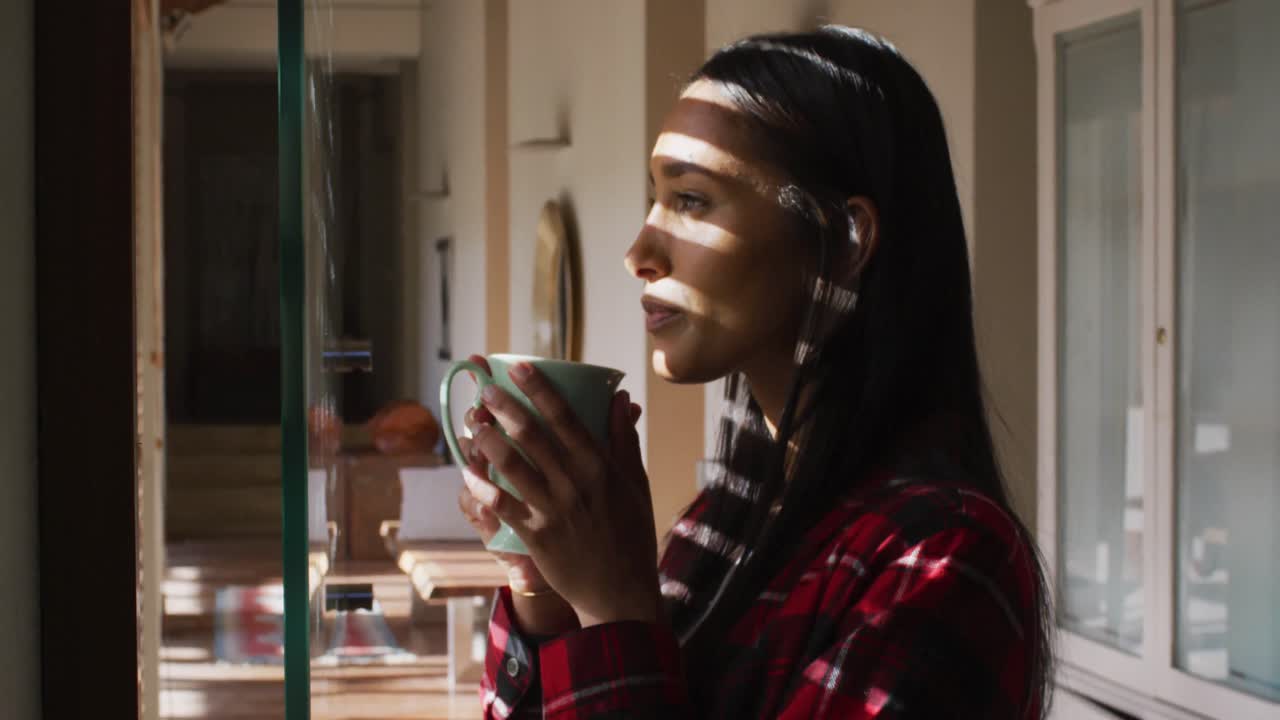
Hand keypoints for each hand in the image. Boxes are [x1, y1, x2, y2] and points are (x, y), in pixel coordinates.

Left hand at [465, 360, 660, 627]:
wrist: (621, 591)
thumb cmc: (631, 534)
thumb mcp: (636, 483)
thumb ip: (625, 439)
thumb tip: (621, 398)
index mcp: (600, 466)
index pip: (565, 417)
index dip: (539, 389)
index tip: (518, 367)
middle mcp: (574, 483)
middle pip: (532, 435)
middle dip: (504, 408)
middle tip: (485, 390)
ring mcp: (552, 510)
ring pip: (511, 465)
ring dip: (488, 441)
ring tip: (472, 424)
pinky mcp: (535, 535)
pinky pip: (502, 504)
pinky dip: (483, 486)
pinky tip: (468, 472)